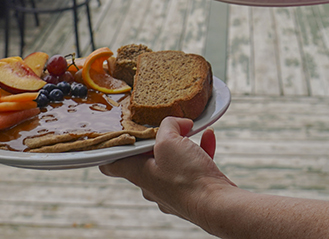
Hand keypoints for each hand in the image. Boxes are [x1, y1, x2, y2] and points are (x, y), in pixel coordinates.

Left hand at [100, 117, 230, 220]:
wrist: (216, 205)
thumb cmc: (187, 178)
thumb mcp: (170, 140)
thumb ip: (168, 125)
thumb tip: (177, 123)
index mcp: (139, 173)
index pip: (112, 164)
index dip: (112, 150)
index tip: (117, 137)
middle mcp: (152, 185)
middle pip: (147, 159)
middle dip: (158, 140)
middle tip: (168, 126)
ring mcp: (173, 192)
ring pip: (173, 162)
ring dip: (183, 144)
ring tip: (193, 129)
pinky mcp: (192, 192)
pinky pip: (193, 168)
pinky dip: (200, 151)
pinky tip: (209, 137)